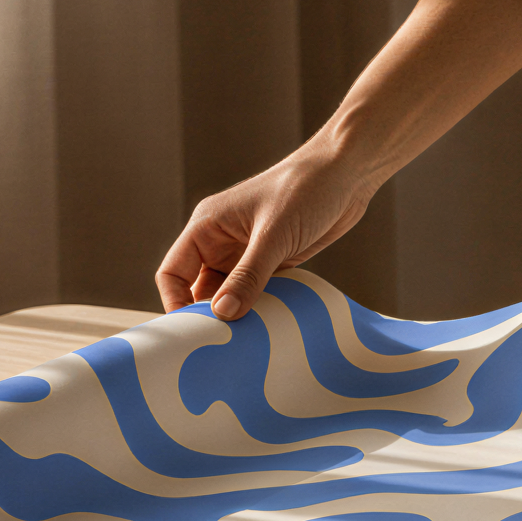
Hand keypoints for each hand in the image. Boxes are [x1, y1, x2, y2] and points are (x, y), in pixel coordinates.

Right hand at [156, 145, 375, 320]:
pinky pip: (257, 293)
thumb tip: (222, 313)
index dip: (175, 302)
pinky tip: (269, 328)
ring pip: (230, 294)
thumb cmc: (306, 189)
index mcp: (208, 226)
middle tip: (221, 346)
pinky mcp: (274, 261)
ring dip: (237, 315)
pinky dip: (260, 310)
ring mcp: (249, 252)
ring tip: (246, 342)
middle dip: (208, 316)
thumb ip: (248, 276)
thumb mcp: (274, 235)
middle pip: (199, 289)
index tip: (191, 332)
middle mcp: (223, 240)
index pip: (173, 271)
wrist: (348, 174)